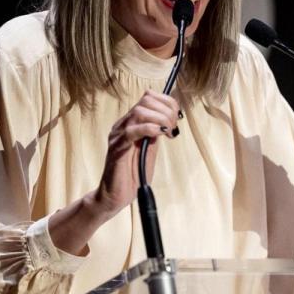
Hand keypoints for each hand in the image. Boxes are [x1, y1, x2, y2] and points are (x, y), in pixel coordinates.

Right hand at [94, 89, 180, 217]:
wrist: (116, 195)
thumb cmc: (133, 174)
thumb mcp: (150, 149)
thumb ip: (156, 133)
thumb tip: (169, 120)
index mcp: (130, 123)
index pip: (148, 97)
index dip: (167, 103)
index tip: (177, 117)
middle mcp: (122, 125)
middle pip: (146, 101)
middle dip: (166, 111)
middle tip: (173, 128)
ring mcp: (118, 135)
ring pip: (139, 111)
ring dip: (160, 119)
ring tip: (167, 132)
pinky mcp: (116, 148)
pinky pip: (131, 131)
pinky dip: (149, 129)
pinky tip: (159, 134)